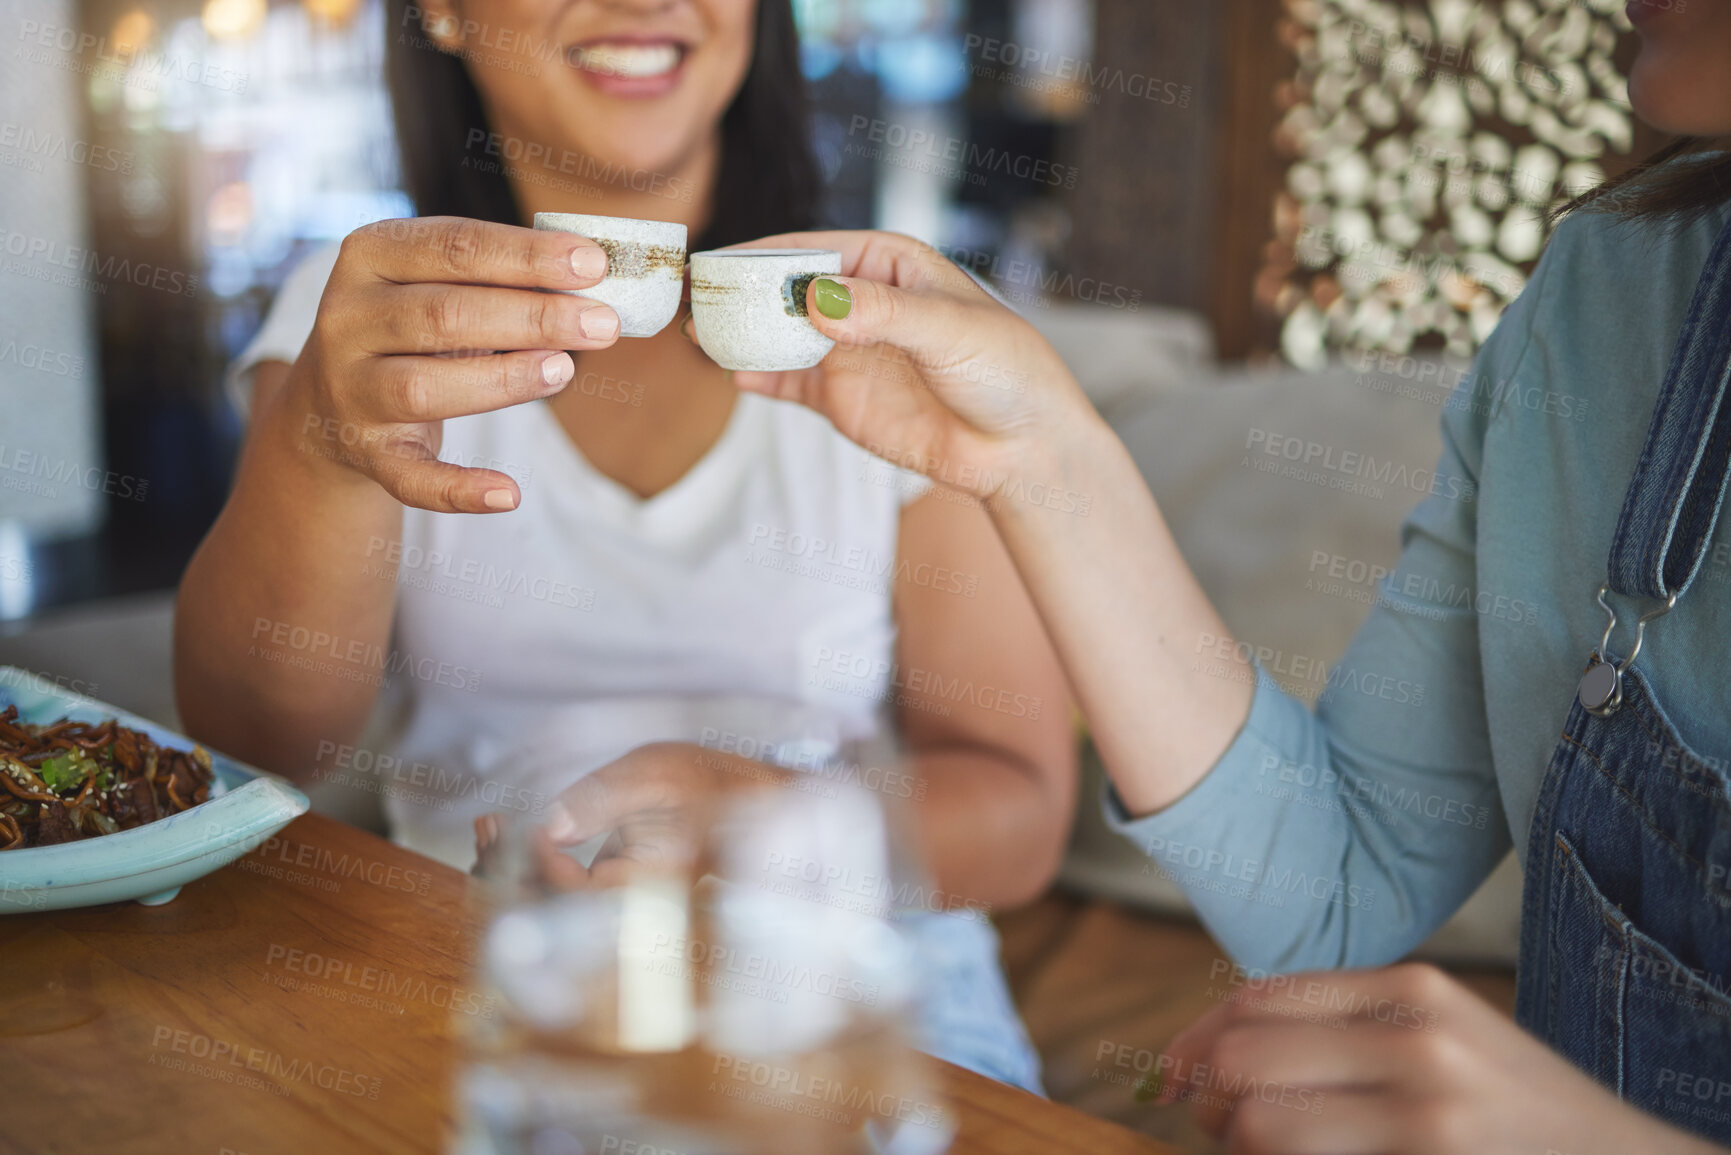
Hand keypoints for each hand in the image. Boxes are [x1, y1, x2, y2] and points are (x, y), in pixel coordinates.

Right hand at [276, 216, 621, 513]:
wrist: (329, 402)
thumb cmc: (413, 328)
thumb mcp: (437, 284)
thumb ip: (497, 278)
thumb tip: (589, 282)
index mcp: (369, 256)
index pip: (454, 247)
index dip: (527, 256)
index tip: (594, 264)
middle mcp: (347, 319)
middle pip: (443, 314)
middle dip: (533, 316)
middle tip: (603, 322)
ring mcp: (350, 388)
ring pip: (424, 387)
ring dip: (502, 380)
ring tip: (566, 370)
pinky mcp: (364, 451)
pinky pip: (410, 477)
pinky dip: (458, 488)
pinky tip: (510, 493)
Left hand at [473, 742, 793, 889]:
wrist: (740, 795)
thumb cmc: (703, 782)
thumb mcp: (652, 777)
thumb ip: (600, 801)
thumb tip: (549, 826)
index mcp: (644, 887)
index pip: (573, 893)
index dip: (539, 861)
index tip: (522, 823)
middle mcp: (627, 905)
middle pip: (550, 910)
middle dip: (506, 871)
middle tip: (485, 825)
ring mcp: (614, 896)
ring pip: (547, 901)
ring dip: (508, 868)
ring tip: (487, 828)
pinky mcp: (605, 883)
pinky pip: (555, 886)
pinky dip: (526, 863)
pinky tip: (507, 834)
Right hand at [726, 231, 1104, 503]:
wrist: (1020, 447)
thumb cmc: (1004, 371)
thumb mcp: (948, 330)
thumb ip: (882, 314)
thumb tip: (816, 300)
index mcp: (888, 265)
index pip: (814, 250)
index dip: (765, 253)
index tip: (723, 261)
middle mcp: (861, 303)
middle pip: (787, 289)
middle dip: (742, 290)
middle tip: (696, 292)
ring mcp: (847, 352)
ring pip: (781, 335)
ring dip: (742, 332)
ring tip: (701, 329)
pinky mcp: (841, 400)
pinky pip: (788, 384)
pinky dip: (758, 378)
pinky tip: (733, 374)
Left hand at [1154, 962, 1720, 1154]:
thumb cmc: (1520, 1113)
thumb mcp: (1445, 1039)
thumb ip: (1348, 1030)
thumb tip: (1214, 1051)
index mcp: (1413, 990)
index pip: (1259, 998)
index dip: (1196, 1039)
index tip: (1169, 1075)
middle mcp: (1417, 1040)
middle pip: (1243, 1056)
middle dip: (1205, 1097)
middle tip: (1210, 1127)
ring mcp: (1426, 1111)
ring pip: (1259, 1124)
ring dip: (1237, 1147)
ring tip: (1255, 1152)